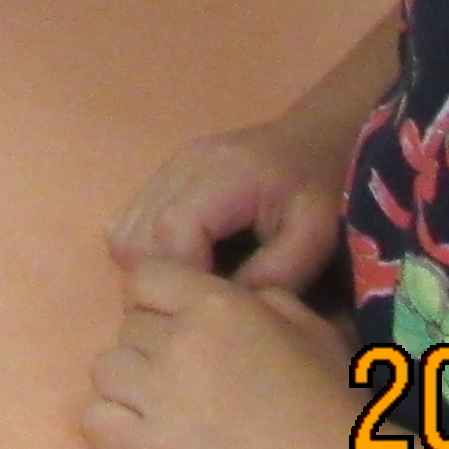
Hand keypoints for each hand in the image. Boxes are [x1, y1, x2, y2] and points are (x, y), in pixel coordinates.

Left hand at [83, 255, 356, 448]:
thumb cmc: (336, 406)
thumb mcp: (310, 329)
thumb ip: (265, 300)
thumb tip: (239, 293)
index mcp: (218, 303)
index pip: (143, 277)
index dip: (155, 304)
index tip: (179, 334)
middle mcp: (181, 340)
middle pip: (127, 328)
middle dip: (149, 353)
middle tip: (184, 386)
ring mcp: (161, 396)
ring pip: (105, 372)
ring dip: (128, 391)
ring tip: (164, 414)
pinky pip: (95, 423)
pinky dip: (111, 431)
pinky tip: (144, 443)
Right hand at [110, 106, 360, 293]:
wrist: (317, 137)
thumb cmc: (322, 189)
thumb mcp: (315, 237)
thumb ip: (275, 274)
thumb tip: (227, 308)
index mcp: (222, 174)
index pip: (171, 232)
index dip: (182, 278)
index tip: (208, 310)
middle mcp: (182, 165)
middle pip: (138, 235)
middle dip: (163, 279)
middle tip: (199, 305)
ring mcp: (167, 167)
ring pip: (126, 230)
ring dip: (151, 267)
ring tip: (192, 285)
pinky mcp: (163, 175)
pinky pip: (130, 221)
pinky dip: (147, 251)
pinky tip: (185, 262)